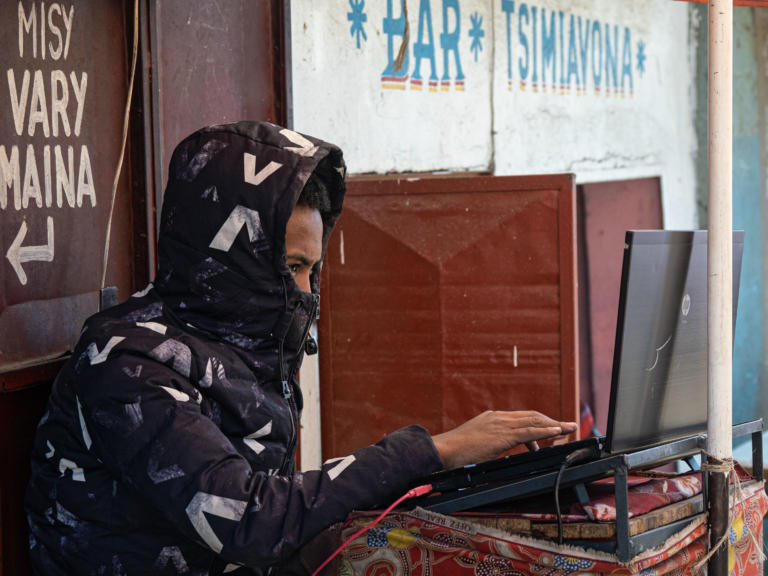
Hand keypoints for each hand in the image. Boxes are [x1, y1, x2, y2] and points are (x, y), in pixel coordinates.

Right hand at [430, 411, 577, 469]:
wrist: (444, 450)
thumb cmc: (457, 452)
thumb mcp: (478, 444)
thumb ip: (491, 444)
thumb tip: (499, 452)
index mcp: (493, 418)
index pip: (522, 418)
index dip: (540, 422)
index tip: (552, 429)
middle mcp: (498, 417)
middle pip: (532, 416)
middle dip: (552, 421)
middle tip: (568, 426)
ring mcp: (500, 424)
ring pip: (534, 421)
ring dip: (555, 425)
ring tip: (569, 428)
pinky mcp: (502, 435)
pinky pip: (529, 431)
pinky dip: (546, 431)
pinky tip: (557, 433)